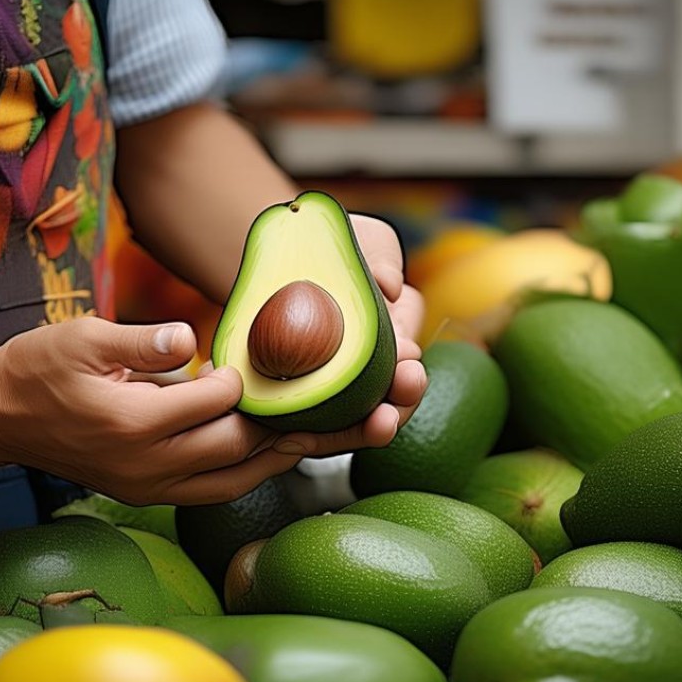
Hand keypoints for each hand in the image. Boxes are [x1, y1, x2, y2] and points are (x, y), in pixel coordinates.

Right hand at [0, 317, 300, 505]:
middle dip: (272, 423)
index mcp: (132, 421)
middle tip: (308, 403)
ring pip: (230, 483)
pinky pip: (210, 493)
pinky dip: (244, 475)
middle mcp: (144, 464)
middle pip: (232, 447)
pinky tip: (268, 454)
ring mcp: (145, 487)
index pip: (214, 403)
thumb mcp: (84, 338)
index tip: (249, 362)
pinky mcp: (145, 495)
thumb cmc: (40, 368)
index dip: (239, 380)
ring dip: (273, 460)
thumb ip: (141, 340)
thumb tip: (190, 339)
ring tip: (312, 438)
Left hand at [268, 214, 427, 456]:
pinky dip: (303, 434)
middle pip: (388, 404)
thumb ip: (381, 259)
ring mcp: (336, 388)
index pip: (406, 364)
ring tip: (344, 439)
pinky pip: (305, 425)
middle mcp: (371, 369)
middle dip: (392, 414)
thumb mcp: (364, 241)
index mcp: (395, 335)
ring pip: (351, 424)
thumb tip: (388, 287)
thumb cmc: (329, 245)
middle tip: (386, 418)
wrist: (274, 255)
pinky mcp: (299, 398)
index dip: (407, 374)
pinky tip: (292, 438)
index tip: (406, 366)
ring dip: (354, 435)